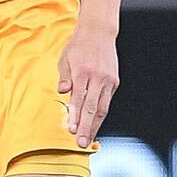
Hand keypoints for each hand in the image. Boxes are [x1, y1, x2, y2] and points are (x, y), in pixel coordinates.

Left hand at [58, 18, 119, 147]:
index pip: (79, 99)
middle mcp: (97, 77)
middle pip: (92, 108)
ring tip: (89, 140)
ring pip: (102, 108)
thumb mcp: (65, 59)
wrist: (99, 32)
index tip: (71, 130)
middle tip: (81, 143)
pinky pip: (107, 101)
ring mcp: (107, 80)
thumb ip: (64, 77)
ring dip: (95, 126)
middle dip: (86, 127)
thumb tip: (62, 92)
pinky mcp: (114, 82)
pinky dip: (101, 115)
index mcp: (83, 72)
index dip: (75, 116)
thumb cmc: (78, 46)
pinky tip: (96, 125)